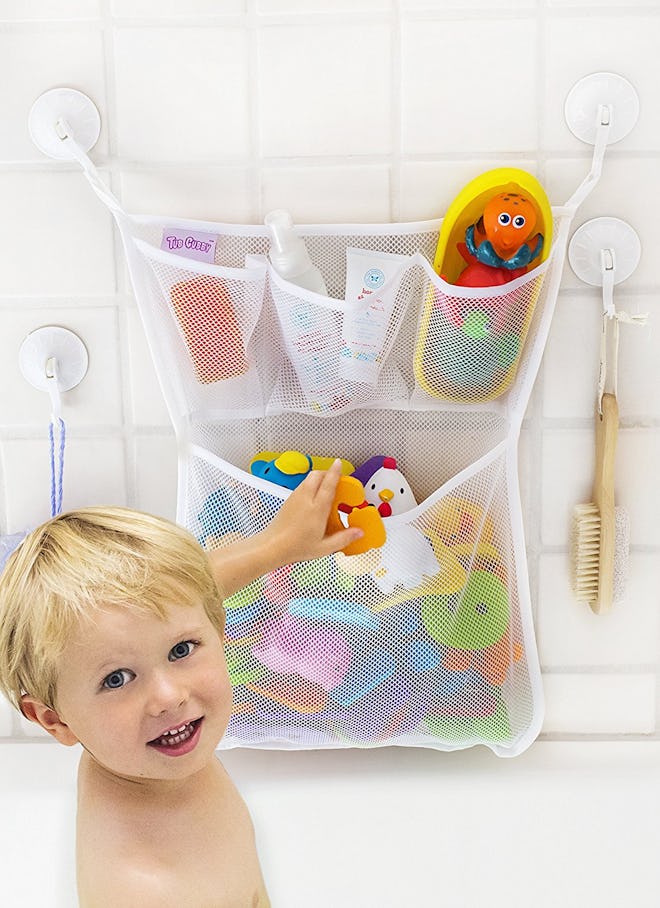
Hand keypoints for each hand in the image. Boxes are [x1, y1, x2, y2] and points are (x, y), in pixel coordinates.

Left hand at [208, 460, 363, 599]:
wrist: (271, 547)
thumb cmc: (295, 548)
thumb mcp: (325, 548)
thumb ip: (344, 539)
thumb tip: (358, 533)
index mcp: (316, 509)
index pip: (328, 484)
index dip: (335, 472)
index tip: (339, 464)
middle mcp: (305, 500)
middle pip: (317, 475)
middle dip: (327, 473)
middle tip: (336, 479)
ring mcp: (295, 498)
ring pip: (308, 479)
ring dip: (318, 479)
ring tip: (326, 490)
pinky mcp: (288, 501)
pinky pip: (301, 486)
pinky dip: (310, 486)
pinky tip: (313, 500)